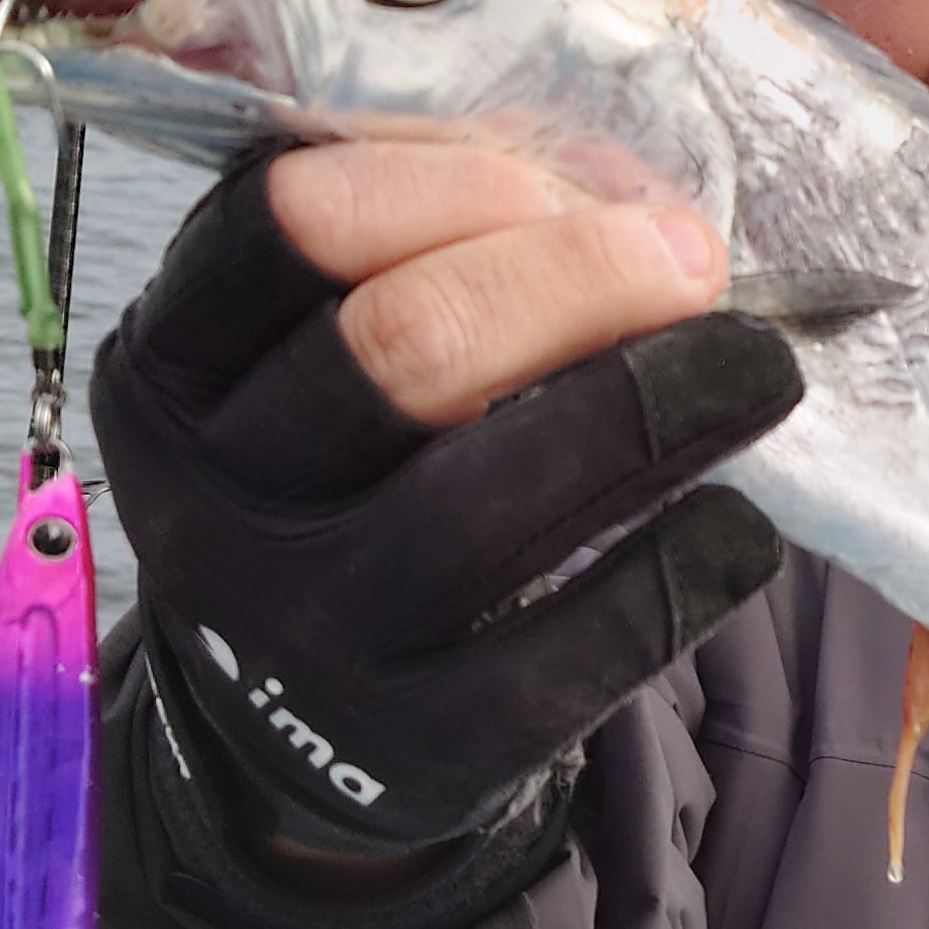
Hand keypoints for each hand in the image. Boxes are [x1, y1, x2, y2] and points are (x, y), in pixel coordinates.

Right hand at [89, 142, 799, 851]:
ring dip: (651, 411)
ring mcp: (307, 639)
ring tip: (759, 367)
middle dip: (572, 277)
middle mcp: (214, 505)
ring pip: (485, 502)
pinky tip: (739, 524)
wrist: (297, 738)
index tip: (562, 184)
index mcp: (170, 368)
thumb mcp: (316, 360)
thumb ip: (429, 254)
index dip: (444, 182)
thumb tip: (616, 191)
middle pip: (400, 348)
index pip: (281, 225)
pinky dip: (675, 571)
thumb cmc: (343, 489)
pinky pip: (565, 653)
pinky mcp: (415, 746)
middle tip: (690, 258)